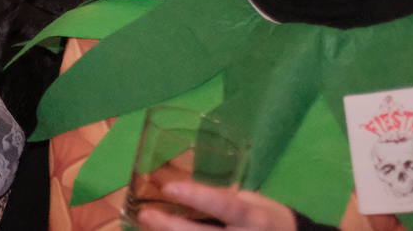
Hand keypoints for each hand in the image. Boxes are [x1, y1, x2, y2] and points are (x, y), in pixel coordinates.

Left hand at [135, 182, 295, 230]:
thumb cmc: (267, 219)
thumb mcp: (252, 203)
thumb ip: (223, 198)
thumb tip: (184, 189)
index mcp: (253, 217)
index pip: (223, 205)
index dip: (196, 196)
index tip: (168, 187)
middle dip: (171, 227)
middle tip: (145, 215)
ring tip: (147, 229)